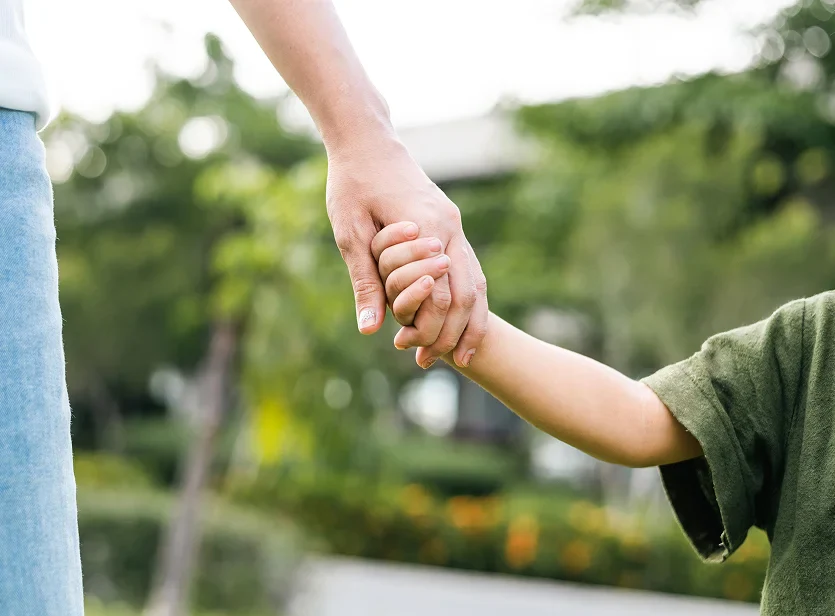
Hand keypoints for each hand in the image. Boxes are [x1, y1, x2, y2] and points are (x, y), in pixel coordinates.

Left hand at [326, 137, 487, 367]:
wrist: (368, 141)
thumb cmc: (352, 183)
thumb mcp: (349, 233)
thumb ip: (364, 280)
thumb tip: (370, 328)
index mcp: (425, 228)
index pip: (438, 293)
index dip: (430, 329)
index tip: (414, 353)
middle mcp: (448, 227)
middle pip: (467, 292)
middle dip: (457, 332)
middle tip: (445, 364)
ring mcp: (454, 224)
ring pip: (476, 281)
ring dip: (471, 319)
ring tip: (464, 353)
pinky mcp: (450, 222)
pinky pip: (470, 267)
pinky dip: (470, 297)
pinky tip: (462, 317)